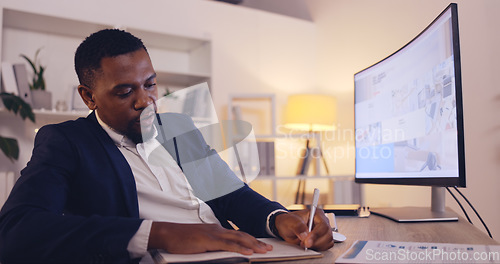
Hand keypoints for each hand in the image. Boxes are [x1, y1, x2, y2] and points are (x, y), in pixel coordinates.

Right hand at [148, 222, 271, 254]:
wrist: (168, 233)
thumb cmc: (181, 239)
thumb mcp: (200, 243)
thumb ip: (212, 246)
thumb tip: (222, 253)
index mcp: (216, 230)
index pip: (237, 235)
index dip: (251, 240)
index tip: (261, 245)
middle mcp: (218, 230)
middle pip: (242, 235)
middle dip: (257, 242)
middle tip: (269, 248)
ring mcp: (214, 234)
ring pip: (238, 239)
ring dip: (253, 244)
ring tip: (264, 250)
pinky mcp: (209, 240)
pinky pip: (228, 245)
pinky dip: (240, 248)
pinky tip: (249, 251)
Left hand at [274, 209, 333, 250]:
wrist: (286, 227)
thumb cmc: (289, 221)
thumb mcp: (290, 222)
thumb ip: (298, 227)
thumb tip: (305, 235)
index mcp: (317, 214)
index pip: (323, 225)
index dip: (316, 234)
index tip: (307, 242)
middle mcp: (322, 222)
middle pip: (327, 234)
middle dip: (315, 242)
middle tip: (303, 243)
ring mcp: (324, 231)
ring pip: (327, 241)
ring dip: (316, 245)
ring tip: (304, 243)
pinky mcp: (323, 239)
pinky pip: (326, 246)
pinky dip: (318, 248)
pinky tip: (309, 245)